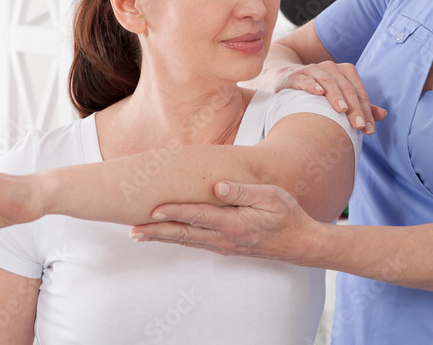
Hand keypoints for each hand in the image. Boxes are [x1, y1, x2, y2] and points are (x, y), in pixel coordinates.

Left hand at [129, 181, 320, 262]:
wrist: (300, 243)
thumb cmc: (286, 215)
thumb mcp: (270, 197)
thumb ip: (242, 191)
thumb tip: (218, 186)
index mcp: (234, 223)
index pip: (199, 216)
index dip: (175, 212)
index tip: (154, 210)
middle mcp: (225, 238)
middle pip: (184, 234)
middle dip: (157, 232)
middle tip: (132, 230)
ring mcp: (224, 245)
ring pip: (187, 241)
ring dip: (161, 237)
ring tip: (139, 234)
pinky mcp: (225, 247)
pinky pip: (195, 243)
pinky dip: (177, 239)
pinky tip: (166, 235)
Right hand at [275, 61, 384, 133]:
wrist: (288, 78)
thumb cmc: (320, 92)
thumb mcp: (340, 96)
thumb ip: (360, 106)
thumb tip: (383, 115)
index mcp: (345, 71)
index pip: (359, 92)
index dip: (365, 110)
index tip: (368, 130)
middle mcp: (331, 68)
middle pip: (346, 88)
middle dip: (354, 107)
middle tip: (358, 126)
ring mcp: (313, 70)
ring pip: (328, 82)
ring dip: (336, 96)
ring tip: (342, 110)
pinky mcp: (296, 75)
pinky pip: (305, 79)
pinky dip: (312, 85)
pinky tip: (318, 94)